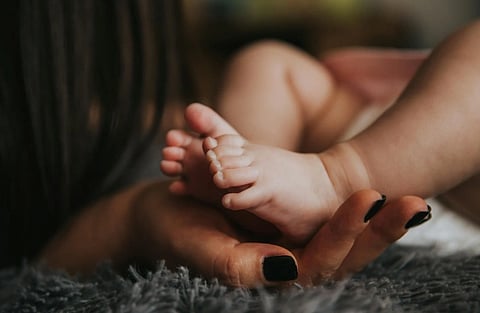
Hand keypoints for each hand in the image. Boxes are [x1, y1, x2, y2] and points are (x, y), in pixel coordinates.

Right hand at [134, 181, 430, 286]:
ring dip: (377, 220)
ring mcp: (289, 244)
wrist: (163, 215)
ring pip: (341, 237)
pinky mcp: (286, 226)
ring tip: (413, 202)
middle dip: (380, 231)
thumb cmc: (177, 234)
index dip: (348, 232)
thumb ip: (241, 266)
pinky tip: (377, 195)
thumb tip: (290, 267)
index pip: (322, 263)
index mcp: (271, 275)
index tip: (369, 198)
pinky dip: (351, 207)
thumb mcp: (204, 250)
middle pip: (345, 255)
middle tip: (417, 205)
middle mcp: (287, 265)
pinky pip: (326, 219)